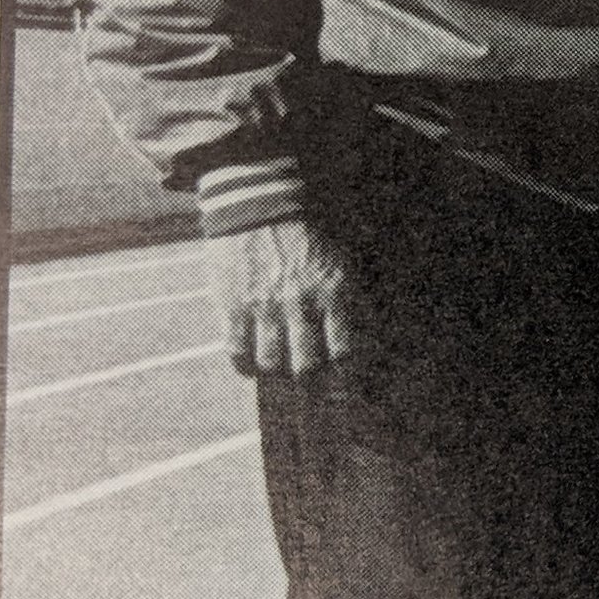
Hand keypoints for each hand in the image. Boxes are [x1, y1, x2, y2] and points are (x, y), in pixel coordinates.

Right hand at [205, 219, 351, 376]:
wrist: (259, 204)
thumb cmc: (307, 238)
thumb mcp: (342, 263)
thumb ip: (352, 301)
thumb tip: (366, 341)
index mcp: (333, 292)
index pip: (345, 351)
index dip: (346, 378)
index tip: (345, 390)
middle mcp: (300, 303)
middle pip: (307, 366)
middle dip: (311, 388)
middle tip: (312, 394)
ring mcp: (264, 305)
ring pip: (272, 364)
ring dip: (277, 376)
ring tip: (281, 376)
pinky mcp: (232, 304)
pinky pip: (237, 351)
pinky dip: (245, 367)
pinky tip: (251, 368)